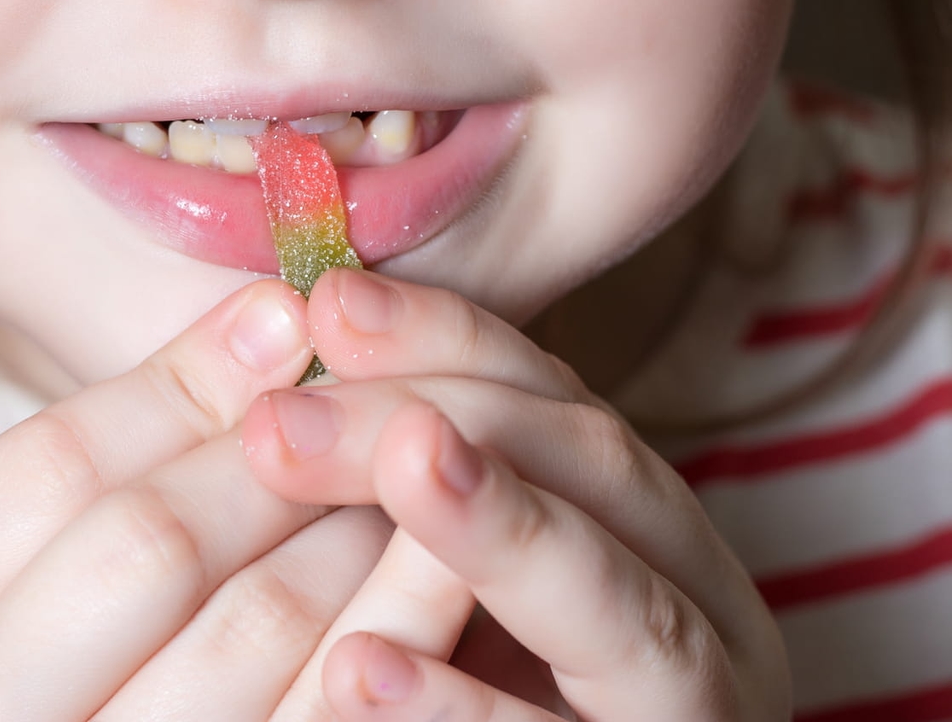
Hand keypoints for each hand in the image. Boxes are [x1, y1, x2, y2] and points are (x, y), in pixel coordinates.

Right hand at [0, 279, 392, 720]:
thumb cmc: (65, 656)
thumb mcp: (41, 558)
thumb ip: (126, 452)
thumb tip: (274, 315)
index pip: (46, 471)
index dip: (176, 381)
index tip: (283, 312)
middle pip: (149, 543)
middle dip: (273, 449)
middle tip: (361, 387)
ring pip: (251, 629)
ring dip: (348, 517)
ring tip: (410, 454)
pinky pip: (325, 713)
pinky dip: (400, 619)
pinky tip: (444, 553)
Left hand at [242, 269, 792, 720]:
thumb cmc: (498, 677)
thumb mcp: (467, 577)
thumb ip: (423, 483)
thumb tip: (305, 351)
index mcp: (643, 521)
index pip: (552, 396)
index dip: (444, 339)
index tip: (328, 302)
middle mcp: (694, 594)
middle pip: (588, 467)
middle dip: (436, 414)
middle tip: (287, 415)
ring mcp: (695, 697)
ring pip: (620, 604)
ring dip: (500, 527)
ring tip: (404, 464)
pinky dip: (464, 708)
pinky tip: (361, 668)